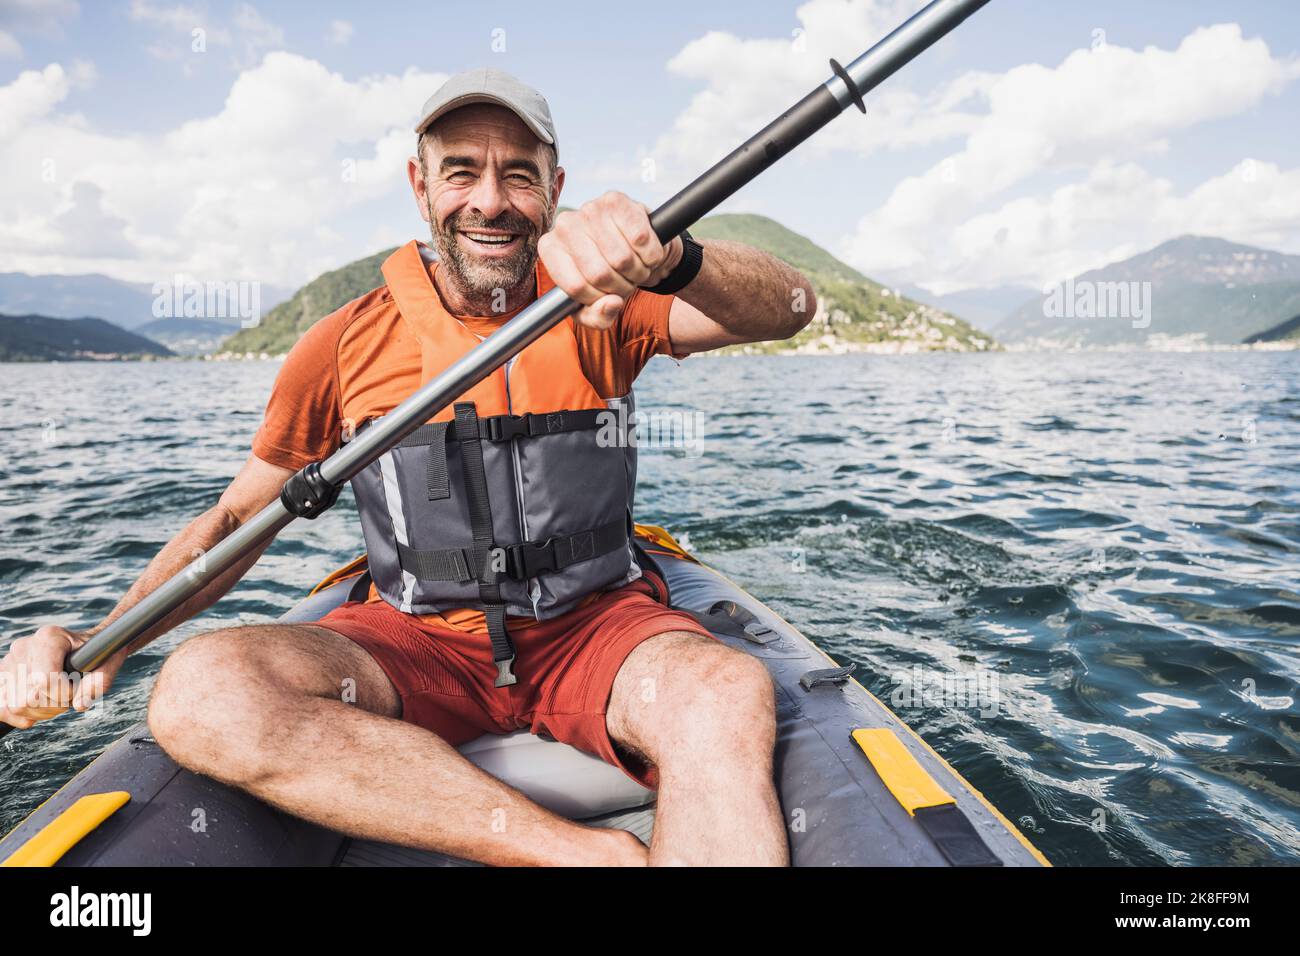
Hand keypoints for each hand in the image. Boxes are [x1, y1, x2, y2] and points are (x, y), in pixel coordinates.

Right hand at [0, 626, 117, 728]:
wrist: (86, 644)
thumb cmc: (98, 652)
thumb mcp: (108, 663)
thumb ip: (99, 682)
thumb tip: (79, 705)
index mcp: (50, 637)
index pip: (45, 680)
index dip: (64, 694)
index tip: (77, 689)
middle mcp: (24, 646)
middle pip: (29, 697)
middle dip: (54, 705)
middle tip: (68, 697)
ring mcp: (10, 661)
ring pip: (14, 705)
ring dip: (39, 712)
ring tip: (55, 700)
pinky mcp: (3, 675)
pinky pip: (1, 707)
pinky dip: (19, 715)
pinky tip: (38, 710)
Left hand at [538, 191, 682, 329]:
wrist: (637, 245)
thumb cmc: (611, 276)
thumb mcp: (597, 305)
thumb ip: (597, 317)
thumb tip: (611, 304)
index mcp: (550, 249)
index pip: (575, 287)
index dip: (598, 299)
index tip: (606, 296)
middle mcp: (564, 224)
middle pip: (599, 274)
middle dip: (621, 287)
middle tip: (626, 281)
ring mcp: (589, 209)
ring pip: (622, 259)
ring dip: (638, 272)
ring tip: (636, 267)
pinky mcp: (616, 200)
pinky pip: (640, 239)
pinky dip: (651, 254)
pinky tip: (646, 252)